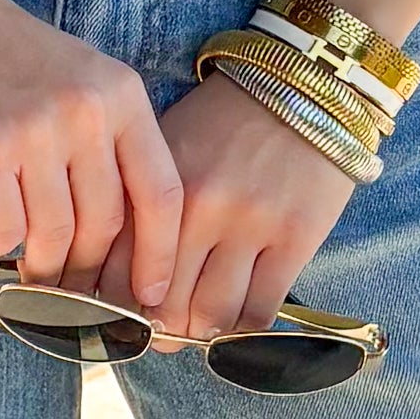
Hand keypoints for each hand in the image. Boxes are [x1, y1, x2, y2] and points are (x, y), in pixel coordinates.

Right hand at [0, 0, 181, 282]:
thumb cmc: (1, 49)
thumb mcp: (78, 76)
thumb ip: (104, 138)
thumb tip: (117, 233)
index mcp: (119, 94)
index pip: (162, 193)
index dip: (160, 254)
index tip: (151, 294)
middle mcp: (84, 112)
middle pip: (105, 223)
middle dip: (88, 267)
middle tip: (72, 288)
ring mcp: (33, 131)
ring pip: (55, 232)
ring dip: (43, 264)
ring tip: (32, 270)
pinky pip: (6, 227)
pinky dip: (0, 241)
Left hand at [134, 68, 352, 348]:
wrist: (305, 84)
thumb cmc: (225, 120)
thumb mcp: (167, 147)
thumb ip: (140, 203)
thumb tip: (114, 277)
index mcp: (159, 183)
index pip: (121, 269)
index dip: (114, 307)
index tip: (118, 317)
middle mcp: (200, 207)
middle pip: (164, 303)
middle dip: (156, 330)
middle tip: (158, 334)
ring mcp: (250, 224)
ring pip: (212, 315)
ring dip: (201, 334)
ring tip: (198, 328)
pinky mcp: (295, 237)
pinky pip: (261, 309)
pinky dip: (245, 329)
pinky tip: (237, 319)